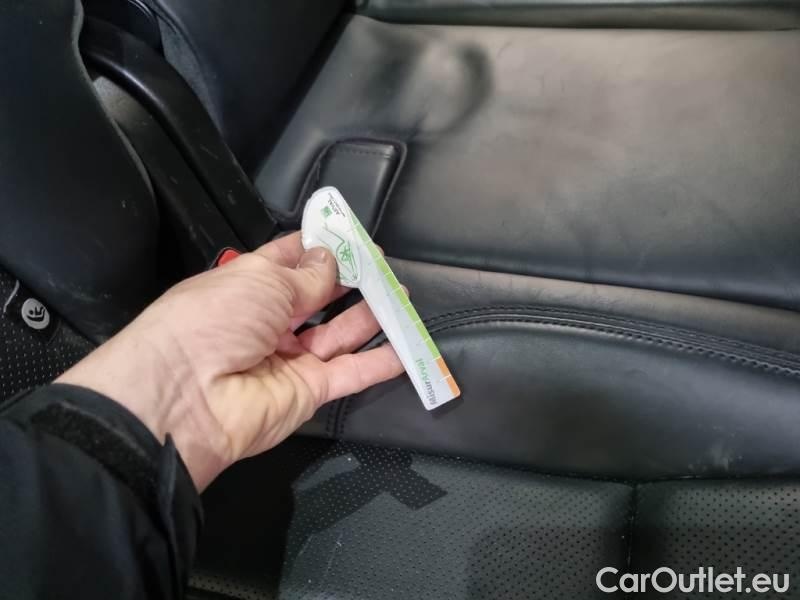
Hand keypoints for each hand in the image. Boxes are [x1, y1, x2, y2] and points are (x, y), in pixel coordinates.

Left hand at [57, 233, 403, 489]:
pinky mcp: (309, 391)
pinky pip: (350, 373)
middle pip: (320, 297)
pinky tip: (408, 347)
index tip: (353, 234)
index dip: (321, 245)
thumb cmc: (213, 320)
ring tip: (403, 296)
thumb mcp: (260, 281)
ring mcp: (290, 357)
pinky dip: (380, 362)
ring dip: (372, 315)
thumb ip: (307, 274)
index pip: (290, 259)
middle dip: (352, 280)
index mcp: (248, 285)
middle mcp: (269, 320)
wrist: (185, 397)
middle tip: (385, 266)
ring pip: (340, 333)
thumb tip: (331, 257)